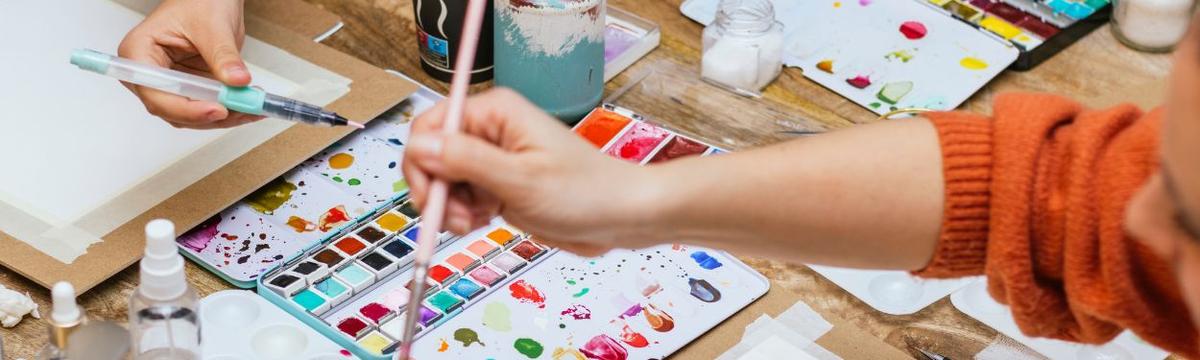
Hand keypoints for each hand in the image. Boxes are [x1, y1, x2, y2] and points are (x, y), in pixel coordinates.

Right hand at [118, 0, 261, 128]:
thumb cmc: (198, 1)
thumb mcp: (212, 26)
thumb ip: (223, 55)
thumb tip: (237, 81)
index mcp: (139, 53)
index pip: (155, 94)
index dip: (186, 108)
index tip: (218, 109)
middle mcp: (150, 74)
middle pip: (173, 110)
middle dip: (210, 115)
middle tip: (244, 109)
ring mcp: (170, 84)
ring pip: (192, 115)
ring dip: (225, 117)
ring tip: (253, 106)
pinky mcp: (191, 89)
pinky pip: (207, 107)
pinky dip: (230, 110)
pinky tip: (251, 106)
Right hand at [402, 89, 664, 256]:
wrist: (620, 217)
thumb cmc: (585, 192)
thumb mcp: (520, 180)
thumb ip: (467, 161)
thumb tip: (420, 146)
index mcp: (494, 112)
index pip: (430, 126)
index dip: (422, 162)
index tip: (431, 196)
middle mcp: (490, 130)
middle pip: (432, 155)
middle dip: (436, 191)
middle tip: (456, 219)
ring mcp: (493, 158)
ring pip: (443, 181)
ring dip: (449, 207)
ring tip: (476, 222)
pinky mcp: (498, 184)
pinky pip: (461, 197)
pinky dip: (464, 214)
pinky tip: (486, 220)